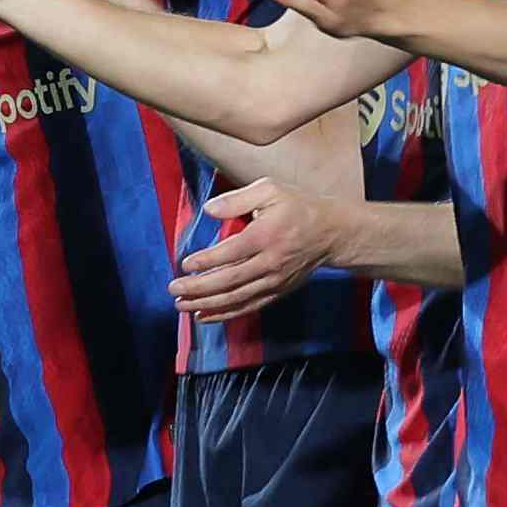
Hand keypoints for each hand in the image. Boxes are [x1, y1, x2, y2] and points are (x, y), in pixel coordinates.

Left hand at [167, 173, 336, 324]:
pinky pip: (248, 306)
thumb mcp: (270, 189)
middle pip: (229, 280)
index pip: (230, 252)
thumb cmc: (298, 206)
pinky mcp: (278, 291)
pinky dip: (225, 314)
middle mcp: (270, 262)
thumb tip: (208, 210)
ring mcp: (275, 280)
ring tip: (182, 306)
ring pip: (237, 298)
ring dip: (207, 305)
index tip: (185, 264)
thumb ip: (237, 199)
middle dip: (198, 288)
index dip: (206, 261)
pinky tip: (204, 316)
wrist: (332, 232)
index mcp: (266, 235)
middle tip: (173, 289)